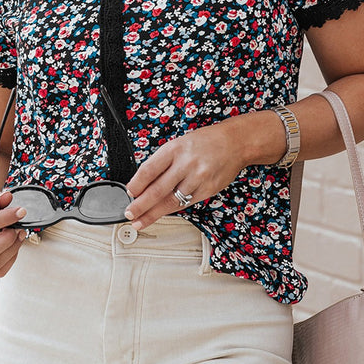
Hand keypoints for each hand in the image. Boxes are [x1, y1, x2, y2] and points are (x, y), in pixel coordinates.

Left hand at [125, 120, 246, 230]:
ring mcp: (198, 178)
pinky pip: (185, 204)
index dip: (136, 185)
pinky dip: (171, 210)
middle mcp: (186, 164)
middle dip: (140, 206)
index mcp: (174, 149)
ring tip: (140, 221)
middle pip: (157, 190)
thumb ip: (163, 162)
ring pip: (171, 201)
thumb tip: (143, 183)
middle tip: (129, 214)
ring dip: (153, 214)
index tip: (129, 193)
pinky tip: (161, 214)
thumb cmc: (205, 143)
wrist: (235, 143)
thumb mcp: (179, 144)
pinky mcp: (208, 190)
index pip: (149, 170)